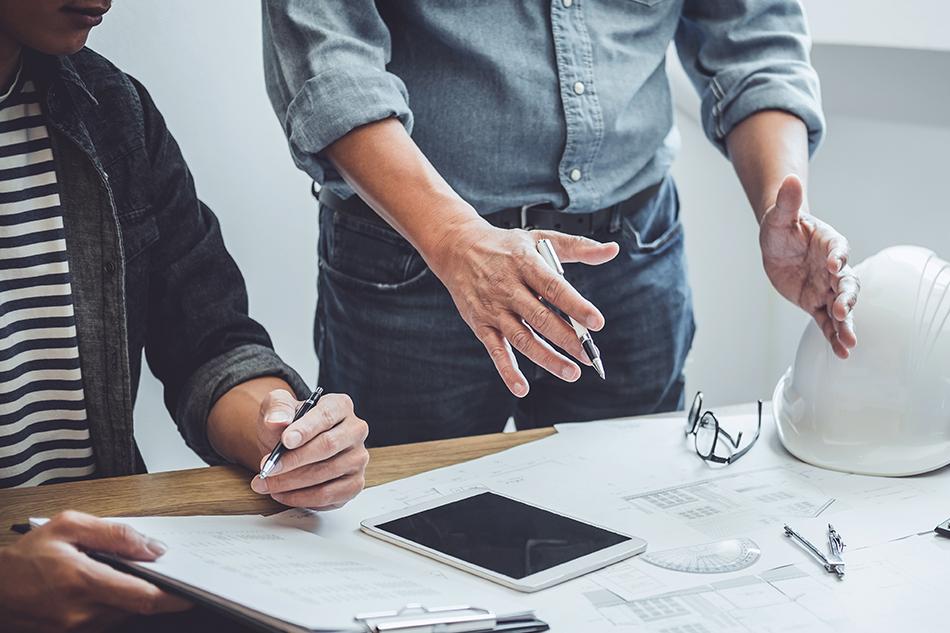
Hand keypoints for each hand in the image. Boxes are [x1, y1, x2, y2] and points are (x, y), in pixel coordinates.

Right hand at [0, 511, 189, 631]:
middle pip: (139, 607)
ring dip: (138, 596)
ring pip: (126, 614)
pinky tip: (115, 587)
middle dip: (159, 591)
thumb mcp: (67, 527)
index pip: (143, 596)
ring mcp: (77, 630)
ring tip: (135, 574)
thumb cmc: (25, 557)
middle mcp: (82, 613)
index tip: (195, 589)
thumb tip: (152, 548)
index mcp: (82, 583)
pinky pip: (110, 621)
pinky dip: (120, 604)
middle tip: (173, 574)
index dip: (175, 596)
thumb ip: (115, 534)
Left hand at [251, 390, 368, 508]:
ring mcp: (358, 459)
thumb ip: (277, 408)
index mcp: (340, 406)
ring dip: (292, 482)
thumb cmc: (289, 425)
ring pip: (326, 474)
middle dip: (294, 460)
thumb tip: (276, 421)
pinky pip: (328, 496)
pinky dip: (301, 498)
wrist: (291, 447)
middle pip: (328, 446)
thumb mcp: (278, 406)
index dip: (306, 430)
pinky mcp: (354, 483)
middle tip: (268, 468)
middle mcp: (355, 431)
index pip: (326, 416)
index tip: (285, 441)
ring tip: (267, 483)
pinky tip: (282, 493)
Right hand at [428, 219, 618, 395]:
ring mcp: (493, 309)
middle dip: (567, 338)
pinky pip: (495, 351)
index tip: (596, 322)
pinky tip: (521, 387)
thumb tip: (611, 251)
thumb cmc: (504, 246)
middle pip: (540, 317)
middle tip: (588, 355)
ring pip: (521, 338)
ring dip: (546, 358)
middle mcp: (508, 288)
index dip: (576, 306)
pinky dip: (507, 370)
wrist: (457, 249)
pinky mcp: (481, 324)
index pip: (554, 287)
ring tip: (570, 372)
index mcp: (525, 264)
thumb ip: (578, 246)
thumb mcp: (539, 238)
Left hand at [760, 174, 859, 357]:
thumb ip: (788, 202)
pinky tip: (841, 351)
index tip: (835, 265)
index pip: (839, 250)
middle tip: (843, 309)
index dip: (839, 257)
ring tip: (849, 342)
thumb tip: (790, 179)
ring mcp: (826, 287)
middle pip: (847, 283)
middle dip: (847, 297)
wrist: (777, 243)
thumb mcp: (779, 216)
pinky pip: (827, 321)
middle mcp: (834, 268)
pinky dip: (834, 335)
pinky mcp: (816, 303)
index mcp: (829, 243)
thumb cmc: (781, 227)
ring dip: (846, 324)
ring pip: (841, 307)